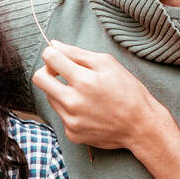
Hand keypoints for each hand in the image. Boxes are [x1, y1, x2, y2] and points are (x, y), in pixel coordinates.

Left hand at [33, 40, 162, 149]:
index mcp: (83, 81)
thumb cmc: (128, 91)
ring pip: (49, 97)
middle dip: (47, 71)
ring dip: (60, 91)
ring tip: (83, 93)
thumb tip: (54, 45)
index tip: (59, 57)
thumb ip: (77, 53)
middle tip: (62, 72)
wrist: (140, 126)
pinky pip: (60, 115)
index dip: (52, 54)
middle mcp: (73, 102)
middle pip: (39, 79)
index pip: (50, 58)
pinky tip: (88, 110)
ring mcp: (71, 120)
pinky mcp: (72, 133)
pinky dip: (69, 110)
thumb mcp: (107, 64)